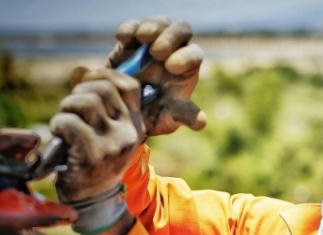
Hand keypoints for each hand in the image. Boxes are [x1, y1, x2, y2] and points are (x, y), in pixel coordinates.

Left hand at [50, 68, 142, 202]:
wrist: (93, 201)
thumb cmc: (95, 162)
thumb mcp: (110, 135)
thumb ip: (104, 107)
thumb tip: (83, 72)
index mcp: (136, 125)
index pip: (129, 85)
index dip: (104, 75)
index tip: (86, 81)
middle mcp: (128, 132)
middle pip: (102, 89)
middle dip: (78, 93)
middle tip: (70, 110)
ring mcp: (112, 143)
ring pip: (85, 102)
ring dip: (67, 108)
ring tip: (63, 123)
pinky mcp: (93, 154)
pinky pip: (69, 122)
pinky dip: (57, 125)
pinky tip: (59, 137)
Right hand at [106, 17, 205, 135]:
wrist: (121, 113)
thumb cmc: (151, 116)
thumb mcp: (166, 120)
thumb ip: (181, 115)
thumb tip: (201, 123)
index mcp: (187, 69)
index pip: (194, 54)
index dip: (186, 57)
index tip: (171, 66)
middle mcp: (174, 50)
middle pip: (181, 30)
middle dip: (171, 37)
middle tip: (156, 51)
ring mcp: (152, 42)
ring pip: (159, 23)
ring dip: (152, 27)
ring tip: (142, 38)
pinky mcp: (129, 41)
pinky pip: (132, 27)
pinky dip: (128, 29)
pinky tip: (123, 39)